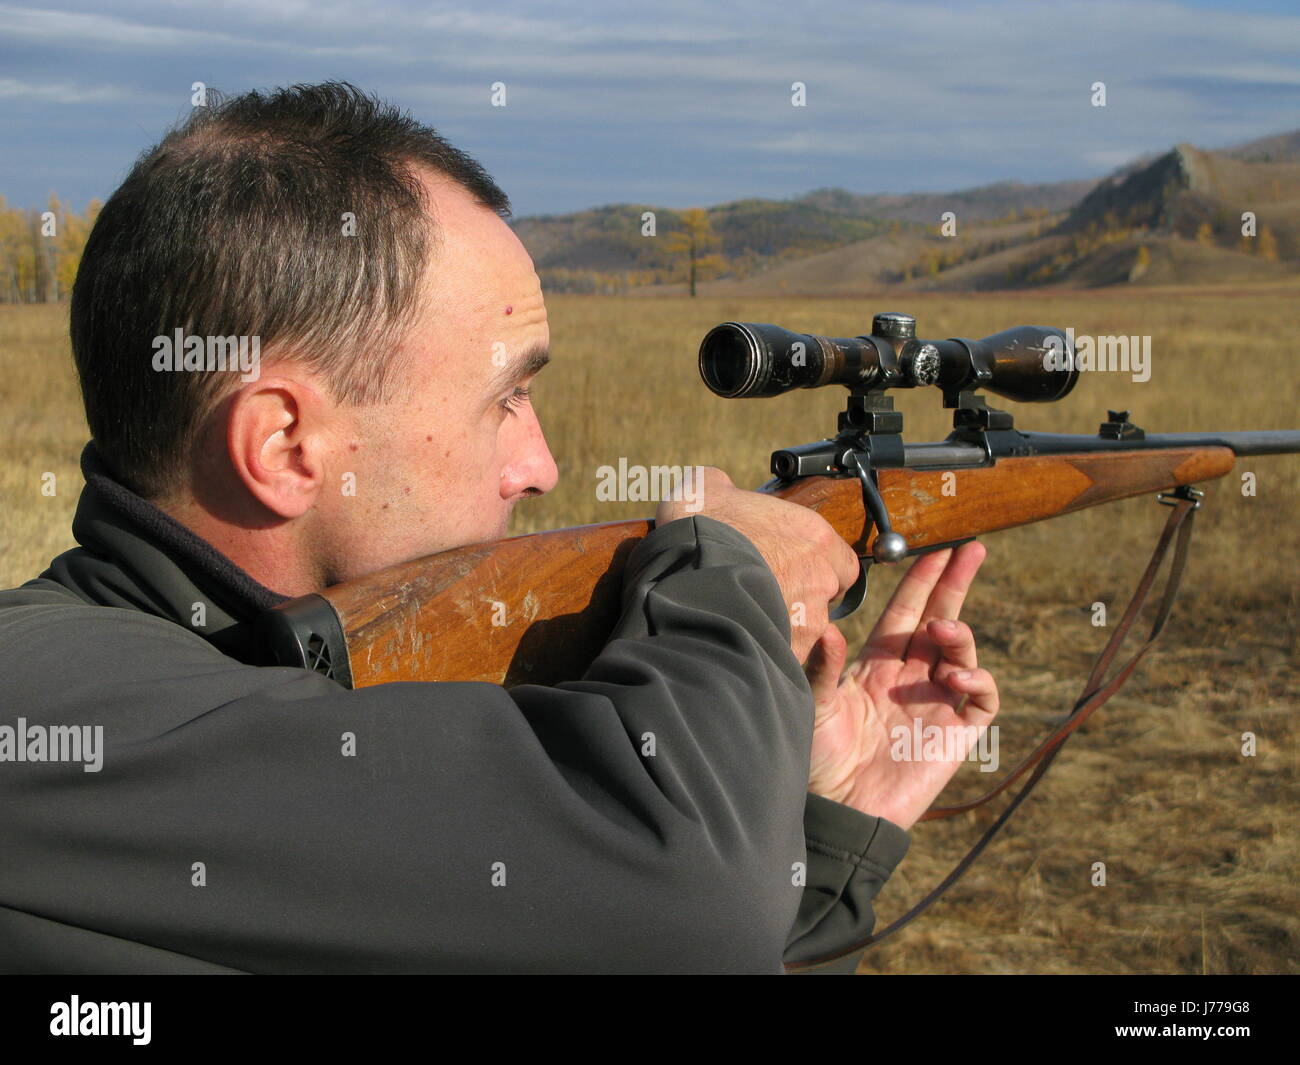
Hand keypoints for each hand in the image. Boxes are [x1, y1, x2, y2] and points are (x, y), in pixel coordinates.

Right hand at [655, 468, 858, 662]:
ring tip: (744, 620)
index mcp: (814, 536)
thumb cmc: (699, 525)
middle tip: (765, 596)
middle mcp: (820, 577)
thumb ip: (728, 490)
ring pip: (806, 631)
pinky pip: (783, 655)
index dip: (819, 569)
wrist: (684, 570)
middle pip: (826, 598)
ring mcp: (808, 618)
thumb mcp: (709, 487)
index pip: (842, 562)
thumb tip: (719, 490)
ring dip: (782, 627)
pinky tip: (738, 639)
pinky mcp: (788, 649)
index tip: (794, 572)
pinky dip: (764, 650)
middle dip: (802, 600)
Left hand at [803, 541, 999, 829]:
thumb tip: (828, 629)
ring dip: (958, 632)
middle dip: (956, 583)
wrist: (840, 811)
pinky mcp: (955, 732)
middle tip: (972, 549)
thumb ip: (821, 669)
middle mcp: (909, 676)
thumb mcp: (814, 708)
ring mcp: (935, 702)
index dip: (921, 581)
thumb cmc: (818, 759)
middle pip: (940, 619)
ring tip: (943, 628)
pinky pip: (980, 697)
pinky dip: (977, 678)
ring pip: (961, 652)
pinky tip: (956, 674)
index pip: (905, 611)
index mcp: (876, 664)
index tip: (935, 550)